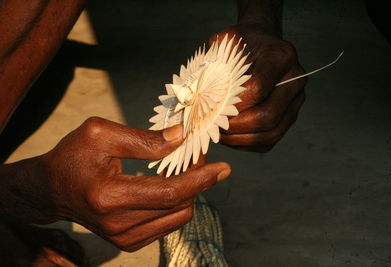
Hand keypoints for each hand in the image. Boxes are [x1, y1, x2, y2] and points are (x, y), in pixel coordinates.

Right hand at [0, 117, 229, 251]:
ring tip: (186, 168)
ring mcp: (123, 239)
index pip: (169, 193)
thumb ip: (144, 139)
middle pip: (179, 207)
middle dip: (199, 181)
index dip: (201, 179)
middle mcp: (118, 225)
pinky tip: (172, 184)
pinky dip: (177, 204)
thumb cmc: (72, 156)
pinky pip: (168, 224)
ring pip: (178, 218)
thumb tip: (181, 138)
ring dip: (190, 193)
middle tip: (198, 156)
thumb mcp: (101, 134)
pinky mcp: (128, 243)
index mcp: (109, 197)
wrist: (51, 189)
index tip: (223, 167)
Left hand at [209, 24, 306, 151]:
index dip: (232, 102)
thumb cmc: (241, 43)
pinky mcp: (287, 119)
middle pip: (267, 115)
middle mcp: (295, 80)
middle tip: (212, 124)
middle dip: (235, 125)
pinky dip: (245, 143)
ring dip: (239, 138)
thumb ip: (215, 60)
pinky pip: (267, 141)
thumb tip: (198, 92)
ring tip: (217, 133)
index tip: (212, 105)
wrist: (259, 46)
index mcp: (282, 56)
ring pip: (269, 133)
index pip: (258, 87)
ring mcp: (295, 102)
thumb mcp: (226, 41)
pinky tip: (227, 136)